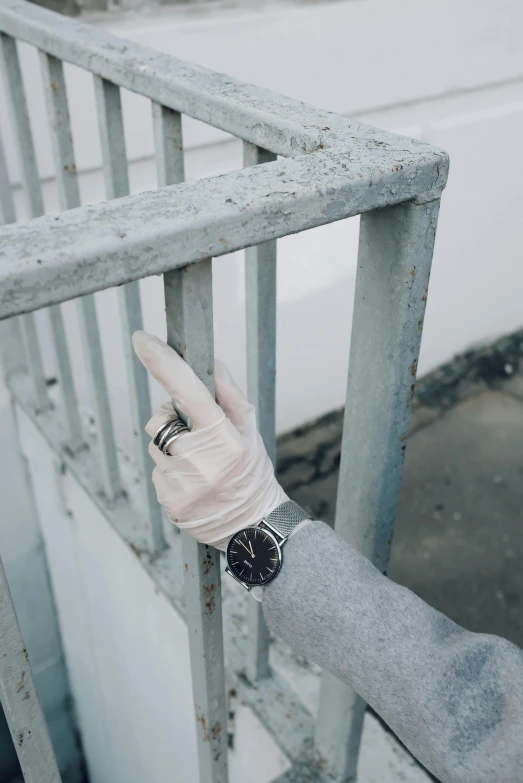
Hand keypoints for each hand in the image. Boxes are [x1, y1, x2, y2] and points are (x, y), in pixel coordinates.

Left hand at [132, 331, 287, 550]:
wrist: (251, 528)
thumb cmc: (251, 474)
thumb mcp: (250, 432)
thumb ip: (229, 395)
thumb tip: (211, 363)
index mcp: (223, 436)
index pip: (188, 391)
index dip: (163, 363)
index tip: (143, 340)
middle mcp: (200, 459)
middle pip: (161, 419)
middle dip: (174, 420)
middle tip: (199, 436)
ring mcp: (181, 482)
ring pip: (157, 446)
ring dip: (172, 448)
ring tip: (200, 465)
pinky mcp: (167, 500)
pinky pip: (157, 472)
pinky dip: (171, 472)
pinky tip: (193, 482)